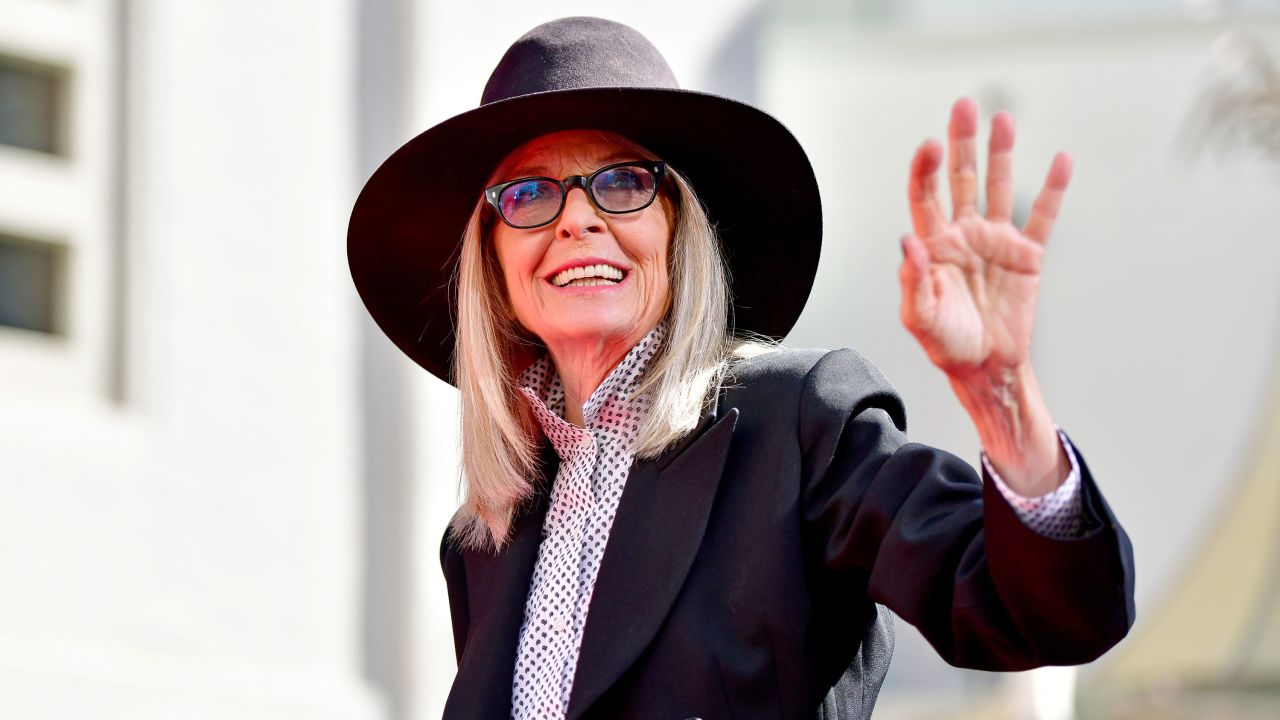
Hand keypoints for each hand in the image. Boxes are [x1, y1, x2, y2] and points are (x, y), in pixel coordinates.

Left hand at [900, 97, 1070, 379]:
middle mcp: (963, 235)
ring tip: (1003, 119)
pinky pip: (1042, 215)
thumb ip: (913, 280)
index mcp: (933, 246)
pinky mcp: (1027, 255)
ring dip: (1001, 153)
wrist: (985, 369)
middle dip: (962, 142)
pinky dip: (1053, 189)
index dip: (925, 169)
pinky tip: (1060, 160)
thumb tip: (908, 241)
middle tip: (964, 106)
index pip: (925, 196)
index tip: (930, 146)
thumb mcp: (920, 317)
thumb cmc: (946, 345)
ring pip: (998, 187)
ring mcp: (996, 242)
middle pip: (961, 178)